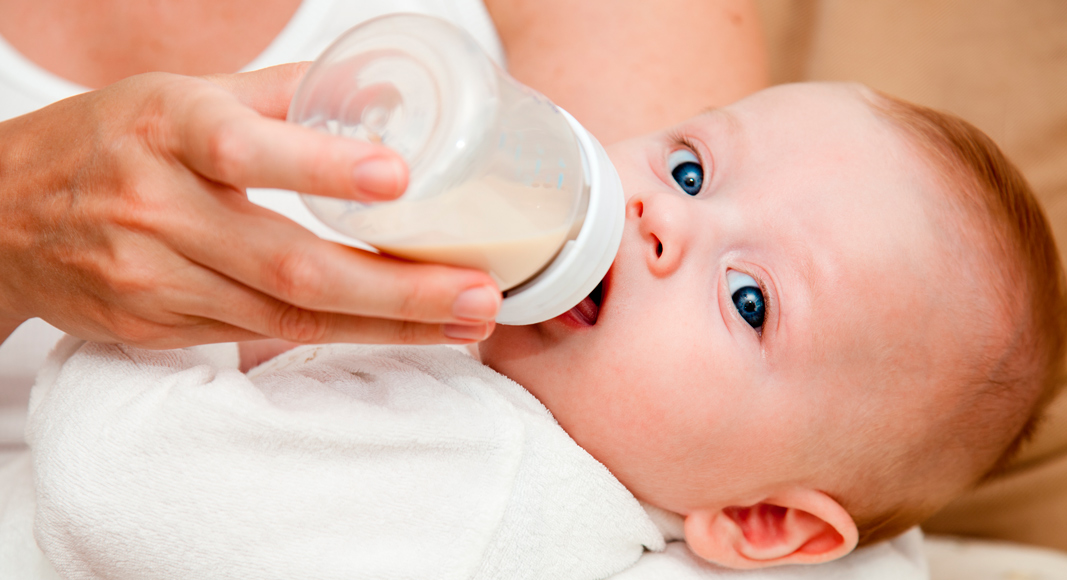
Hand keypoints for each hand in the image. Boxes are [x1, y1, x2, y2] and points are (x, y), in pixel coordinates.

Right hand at [0, 64, 499, 346]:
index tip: (398, 178)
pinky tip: (399, 332)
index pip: (244, 148)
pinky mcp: (158, 327)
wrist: (1, 217)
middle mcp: (158, 208)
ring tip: (466, 321)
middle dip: (396, 289)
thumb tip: (376, 94)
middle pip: (288, 263)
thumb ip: (280, 96)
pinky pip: (260, 339)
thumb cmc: (109, 140)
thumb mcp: (181, 94)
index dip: (320, 167)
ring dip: (385, 324)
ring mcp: (155, 279)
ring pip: (285, 316)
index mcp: (167, 129)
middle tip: (481, 294)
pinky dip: (338, 336)